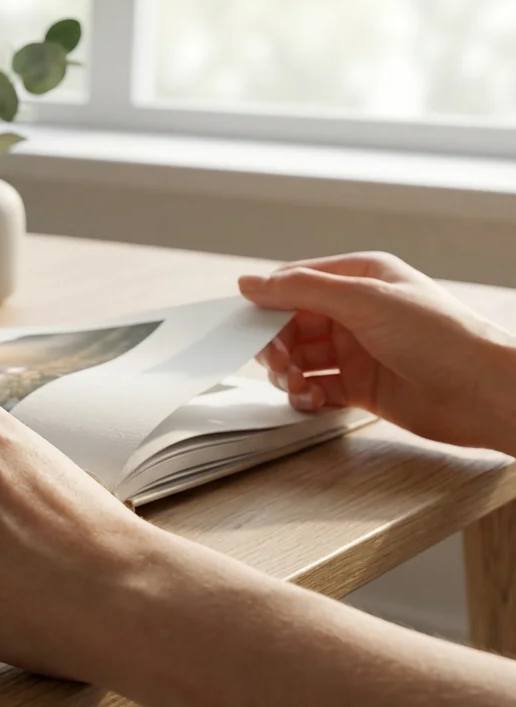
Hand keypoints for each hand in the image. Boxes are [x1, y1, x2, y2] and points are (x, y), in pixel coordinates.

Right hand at [239, 251, 515, 453]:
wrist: (485, 393)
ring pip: (301, 359)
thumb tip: (249, 284)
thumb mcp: (364, 300)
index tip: (249, 326)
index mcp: (361, 277)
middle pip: (292, 324)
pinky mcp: (363, 388)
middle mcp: (357, 312)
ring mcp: (359, 351)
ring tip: (296, 384)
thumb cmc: (442, 338)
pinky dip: (305, 396)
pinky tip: (311, 400)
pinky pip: (317, 388)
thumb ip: (302, 290)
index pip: (296, 283)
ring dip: (288, 373)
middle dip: (277, 344)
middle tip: (278, 362)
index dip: (269, 305)